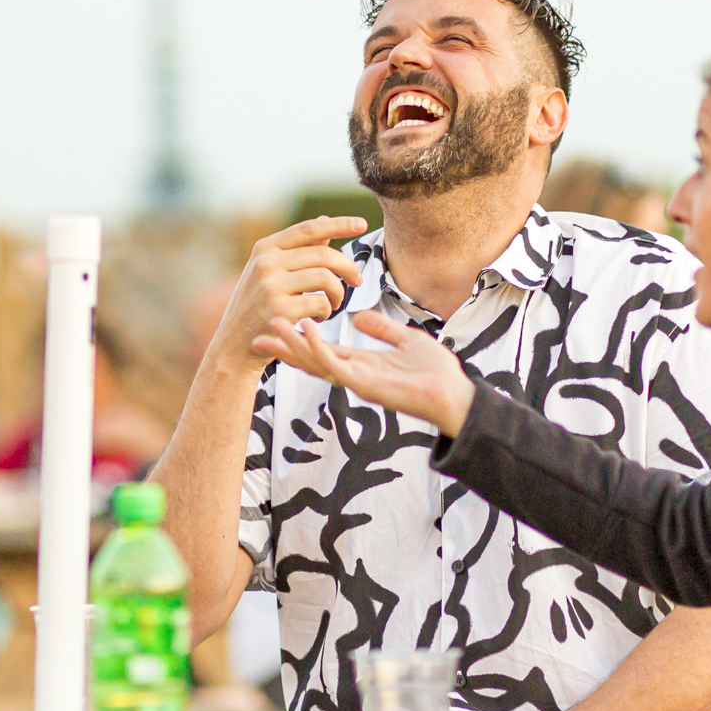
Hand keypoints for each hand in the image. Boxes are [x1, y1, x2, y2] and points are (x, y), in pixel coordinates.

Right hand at [209, 217, 368, 363]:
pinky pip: (321, 303)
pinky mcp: (280, 311)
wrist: (234, 345)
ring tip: (333, 304)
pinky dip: (327, 311)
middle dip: (348, 268)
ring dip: (338, 293)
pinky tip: (318, 317)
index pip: (308, 229)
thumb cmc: (257, 306)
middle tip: (357, 281)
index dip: (339, 224)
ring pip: (326, 279)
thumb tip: (326, 222)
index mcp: (265, 248)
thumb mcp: (270, 272)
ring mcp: (271, 286)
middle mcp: (266, 263)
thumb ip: (298, 249)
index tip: (361, 224)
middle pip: (324, 255)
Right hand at [251, 310, 474, 437]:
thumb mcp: (405, 340)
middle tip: (255, 335)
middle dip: (284, 348)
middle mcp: (354, 374)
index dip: (299, 340)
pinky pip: (337, 363)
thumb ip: (381, 329)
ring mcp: (357, 381)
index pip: (323, 351)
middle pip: (311, 359)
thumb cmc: (436, 372)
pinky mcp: (366, 385)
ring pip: (317, 361)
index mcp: (361, 364)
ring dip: (294, 344)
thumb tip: (357, 316)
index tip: (276, 328)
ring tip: (271, 325)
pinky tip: (307, 328)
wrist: (455, 394)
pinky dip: (319, 346)